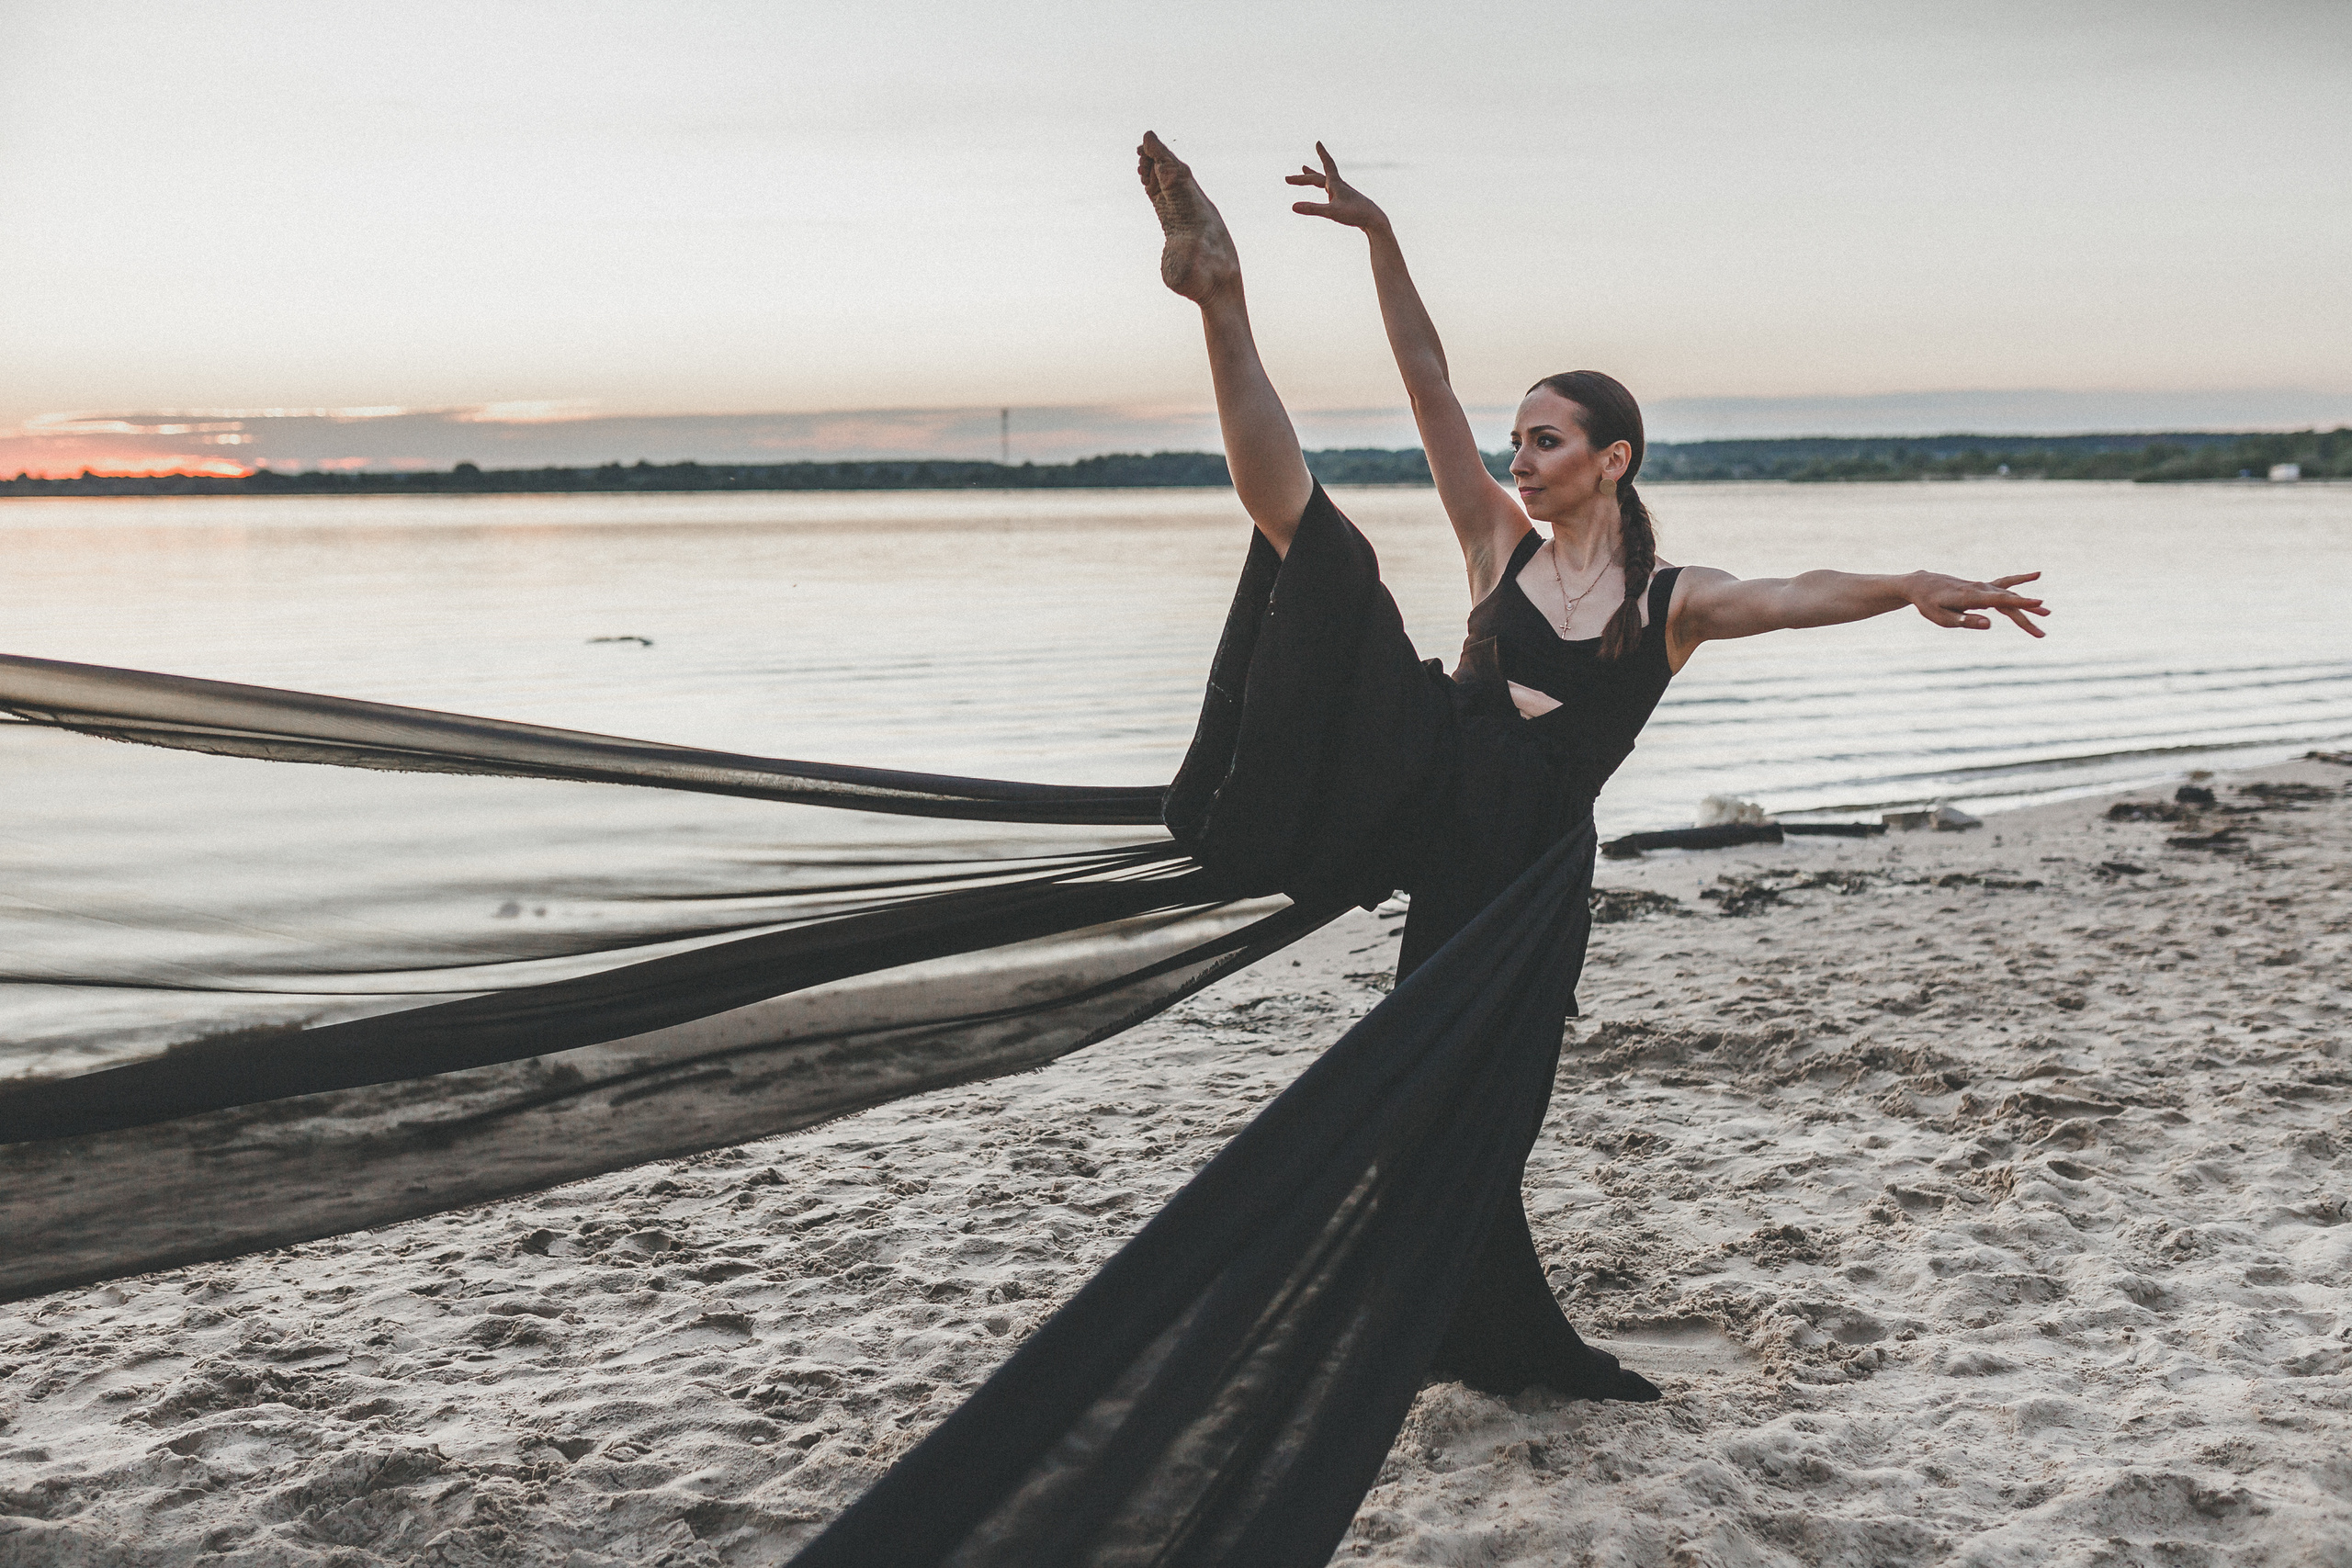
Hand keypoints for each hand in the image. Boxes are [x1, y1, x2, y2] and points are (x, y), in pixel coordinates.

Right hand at [1137, 131, 1240, 303]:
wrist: (1219, 290)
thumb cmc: (1205, 282)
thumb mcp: (1192, 276)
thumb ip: (1185, 267)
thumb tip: (1181, 261)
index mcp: (1196, 215)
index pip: (1178, 179)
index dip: (1163, 159)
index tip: (1149, 140)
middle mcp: (1194, 210)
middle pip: (1175, 176)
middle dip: (1160, 158)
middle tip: (1144, 143)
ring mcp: (1186, 217)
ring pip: (1170, 186)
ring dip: (1157, 171)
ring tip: (1141, 159)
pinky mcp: (1179, 226)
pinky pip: (1166, 200)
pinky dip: (1156, 188)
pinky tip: (1147, 180)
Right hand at [1286, 143, 1389, 234]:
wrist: (1375, 221)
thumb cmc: (1355, 215)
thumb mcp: (1331, 212)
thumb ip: (1312, 209)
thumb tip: (1293, 207)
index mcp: (1336, 184)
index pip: (1327, 165)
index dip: (1322, 154)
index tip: (1318, 143)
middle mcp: (1340, 186)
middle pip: (1318, 178)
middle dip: (1302, 178)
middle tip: (1287, 179)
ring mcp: (1344, 194)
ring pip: (1325, 183)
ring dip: (1314, 177)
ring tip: (1305, 170)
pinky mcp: (1347, 203)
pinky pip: (1331, 193)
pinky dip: (1324, 189)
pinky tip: (1327, 193)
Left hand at [1908, 571, 2049, 636]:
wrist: (1921, 584)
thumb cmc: (1929, 604)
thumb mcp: (1942, 618)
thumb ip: (1966, 621)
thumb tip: (1989, 625)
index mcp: (1970, 597)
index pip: (2001, 600)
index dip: (2021, 602)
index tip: (2040, 602)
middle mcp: (1980, 588)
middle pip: (2008, 603)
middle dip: (2026, 618)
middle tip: (2042, 634)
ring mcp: (1982, 586)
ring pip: (2009, 596)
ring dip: (2027, 605)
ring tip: (2047, 614)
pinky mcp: (1982, 587)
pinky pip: (2004, 585)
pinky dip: (2020, 581)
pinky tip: (2036, 576)